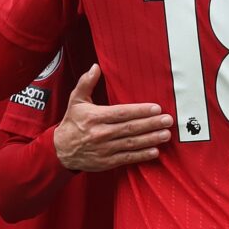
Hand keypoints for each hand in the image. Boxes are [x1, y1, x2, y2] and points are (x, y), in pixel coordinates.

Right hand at [53, 65, 172, 171]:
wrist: (60, 150)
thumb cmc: (72, 122)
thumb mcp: (75, 100)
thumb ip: (86, 83)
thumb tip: (95, 67)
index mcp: (94, 117)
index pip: (121, 113)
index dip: (139, 111)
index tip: (156, 108)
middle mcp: (100, 133)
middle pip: (130, 128)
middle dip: (151, 124)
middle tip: (167, 120)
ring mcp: (104, 149)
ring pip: (131, 143)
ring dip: (150, 139)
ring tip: (166, 134)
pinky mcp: (106, 162)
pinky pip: (127, 158)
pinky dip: (141, 155)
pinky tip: (155, 151)